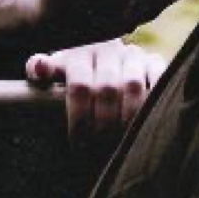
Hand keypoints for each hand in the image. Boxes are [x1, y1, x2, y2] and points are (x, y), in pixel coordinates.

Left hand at [26, 39, 166, 142]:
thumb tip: (39, 68)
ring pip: (133, 86)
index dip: (79, 117)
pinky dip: (156, 99)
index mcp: (79, 53)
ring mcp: (132, 54)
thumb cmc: (72, 71)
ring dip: (128, 117)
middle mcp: (107, 50)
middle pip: (106, 88)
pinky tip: (149, 123)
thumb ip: (40, 70)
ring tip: (122, 141)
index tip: (78, 143)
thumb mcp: (54, 70)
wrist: (99, 50)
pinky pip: (160, 78)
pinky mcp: (154, 61)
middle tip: (100, 147)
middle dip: (103, 123)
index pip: (79, 85)